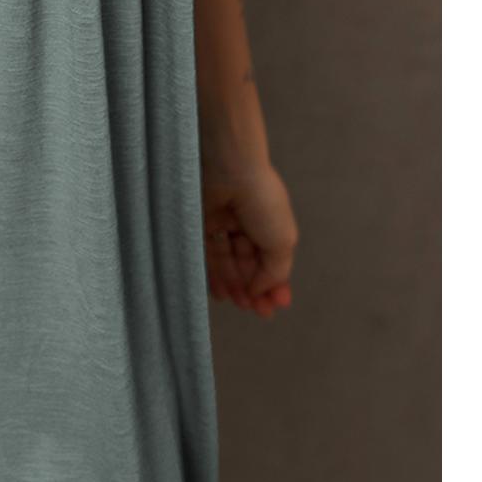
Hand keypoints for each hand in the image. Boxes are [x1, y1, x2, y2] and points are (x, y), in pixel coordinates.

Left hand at [200, 154, 298, 319]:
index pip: (272, 258)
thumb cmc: (262, 200)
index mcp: (270, 222)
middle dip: (254, 288)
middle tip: (258, 312)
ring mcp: (221, 221)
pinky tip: (221, 293)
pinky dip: (214, 274)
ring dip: (235, 285)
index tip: (276, 306)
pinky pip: (205, 254)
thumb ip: (275, 271)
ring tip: (240, 305)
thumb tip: (262, 291)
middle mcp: (245, 221)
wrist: (230, 169)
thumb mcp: (282, 241)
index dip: (274, 283)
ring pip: (227, 260)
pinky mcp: (198, 222)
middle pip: (248, 262)